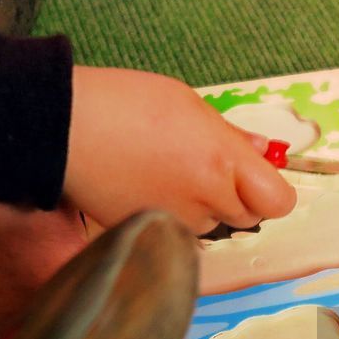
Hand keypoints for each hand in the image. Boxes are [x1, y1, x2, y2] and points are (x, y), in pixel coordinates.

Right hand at [64, 66, 296, 233]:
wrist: (60, 128)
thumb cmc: (123, 103)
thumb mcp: (187, 104)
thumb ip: (232, 135)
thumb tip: (264, 152)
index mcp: (221, 160)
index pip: (277, 201)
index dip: (271, 191)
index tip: (258, 177)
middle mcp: (205, 198)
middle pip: (248, 216)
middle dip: (236, 196)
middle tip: (204, 166)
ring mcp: (177, 221)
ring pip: (212, 225)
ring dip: (203, 207)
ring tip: (166, 171)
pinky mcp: (150, 234)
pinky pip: (179, 232)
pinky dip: (173, 216)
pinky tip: (147, 186)